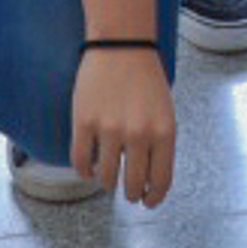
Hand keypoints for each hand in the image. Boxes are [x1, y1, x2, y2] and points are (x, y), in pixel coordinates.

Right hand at [69, 44, 177, 207]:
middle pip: (132, 184)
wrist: (122, 44)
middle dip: (131, 194)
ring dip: (107, 183)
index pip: (160, 180)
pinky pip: (81, 161)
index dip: (154, 198)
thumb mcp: (165, 112)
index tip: (148, 202)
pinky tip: (89, 169)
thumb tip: (150, 180)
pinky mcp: (84, 122)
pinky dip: (84, 172)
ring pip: (106, 177)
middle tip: (128, 193)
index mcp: (164, 132)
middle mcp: (138, 134)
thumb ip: (160, 145)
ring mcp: (109, 129)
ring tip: (108, 178)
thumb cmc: (146, 79)